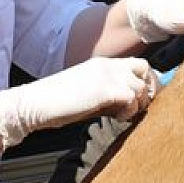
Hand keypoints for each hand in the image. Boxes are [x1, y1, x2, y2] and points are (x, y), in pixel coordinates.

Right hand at [0, 58, 158, 147]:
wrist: (36, 104)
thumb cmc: (59, 104)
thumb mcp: (89, 93)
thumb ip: (110, 93)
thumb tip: (132, 104)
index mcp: (103, 64)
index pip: (138, 65)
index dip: (145, 82)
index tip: (140, 101)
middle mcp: (107, 65)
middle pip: (145, 69)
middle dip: (148, 89)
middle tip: (137, 108)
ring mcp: (106, 75)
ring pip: (141, 86)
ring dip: (137, 104)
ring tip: (122, 115)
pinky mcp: (104, 90)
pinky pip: (132, 98)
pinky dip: (129, 111)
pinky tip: (116, 118)